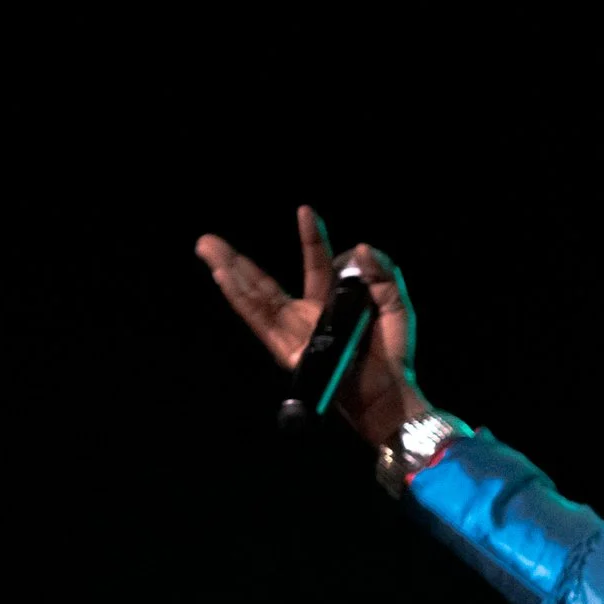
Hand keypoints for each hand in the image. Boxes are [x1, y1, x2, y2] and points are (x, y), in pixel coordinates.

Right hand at [194, 206, 431, 446]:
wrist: (389, 392)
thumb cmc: (392, 352)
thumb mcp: (395, 305)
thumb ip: (383, 274)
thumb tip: (361, 248)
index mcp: (330, 303)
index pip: (316, 264)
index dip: (311, 238)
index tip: (305, 210)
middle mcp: (305, 316)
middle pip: (265, 283)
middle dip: (237, 260)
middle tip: (208, 238)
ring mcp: (293, 333)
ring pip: (255, 298)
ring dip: (230, 271)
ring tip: (208, 248)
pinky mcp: (287, 349)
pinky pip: (259, 319)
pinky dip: (240, 297)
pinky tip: (225, 276)